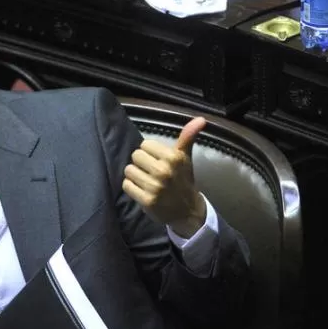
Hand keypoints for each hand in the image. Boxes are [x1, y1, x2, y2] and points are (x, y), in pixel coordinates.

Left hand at [123, 117, 206, 237]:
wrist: (188, 210)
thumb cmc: (183, 180)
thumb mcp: (186, 158)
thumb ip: (188, 137)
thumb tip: (201, 118)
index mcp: (174, 157)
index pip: (145, 145)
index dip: (150, 153)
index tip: (157, 161)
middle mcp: (164, 170)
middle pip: (135, 156)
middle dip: (141, 163)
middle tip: (151, 171)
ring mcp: (155, 186)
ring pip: (129, 170)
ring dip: (135, 175)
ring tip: (146, 181)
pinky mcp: (147, 200)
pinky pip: (127, 185)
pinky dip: (132, 188)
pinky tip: (142, 190)